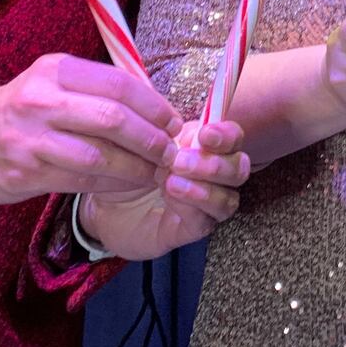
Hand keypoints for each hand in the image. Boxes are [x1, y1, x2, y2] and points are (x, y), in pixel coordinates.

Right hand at [0, 53, 181, 203]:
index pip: (119, 84)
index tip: (173, 121)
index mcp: (57, 70)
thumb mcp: (55, 80)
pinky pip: (83, 180)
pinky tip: (130, 184)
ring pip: (100, 155)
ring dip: (137, 167)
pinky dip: (114, 183)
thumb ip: (98, 88)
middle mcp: (42, 100)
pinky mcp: (26, 172)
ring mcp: (32, 138)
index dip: (154, 105)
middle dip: (151, 138)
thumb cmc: (25, 107)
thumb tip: (156, 104)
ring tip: (156, 171)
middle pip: (113, 119)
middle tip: (171, 150)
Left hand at [79, 120, 250, 259]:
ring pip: (229, 198)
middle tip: (179, 161)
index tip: (205, 134)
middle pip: (239, 168)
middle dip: (214, 164)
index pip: (233, 137)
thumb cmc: (128, 165)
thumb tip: (176, 117)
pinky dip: (191, 206)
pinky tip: (170, 195)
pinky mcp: (192, 229)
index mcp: (206, 146)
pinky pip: (205, 220)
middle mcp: (214, 176)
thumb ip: (163, 127)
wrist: (105, 204)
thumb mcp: (142, 140)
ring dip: (204, 188)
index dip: (226, 135)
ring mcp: (206, 204)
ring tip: (171, 181)